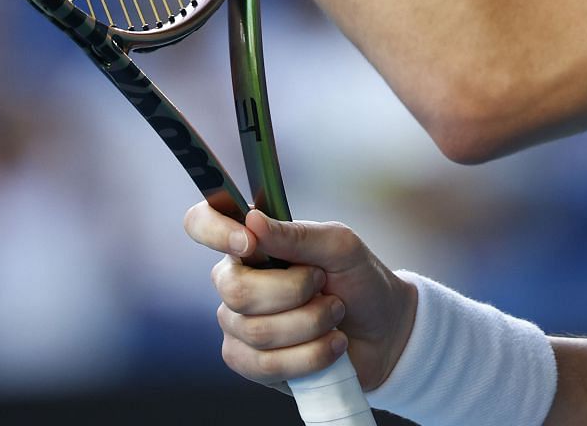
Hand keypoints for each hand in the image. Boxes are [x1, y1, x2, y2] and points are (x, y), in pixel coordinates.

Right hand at [185, 202, 417, 393]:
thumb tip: (253, 221)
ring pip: (257, 331)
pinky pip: (267, 365)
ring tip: (335, 314)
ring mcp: (238, 325)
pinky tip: (331, 345)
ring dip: (312, 323)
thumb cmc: (360, 281)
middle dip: (294, 291)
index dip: (214, 232)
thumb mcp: (341, 247)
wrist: (384, 332)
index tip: (248, 244)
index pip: (202, 223)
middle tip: (324, 285)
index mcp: (253, 243)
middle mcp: (236, 281)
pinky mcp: (249, 364)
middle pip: (236, 290)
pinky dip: (311, 355)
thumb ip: (299, 235)